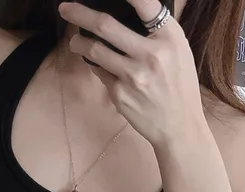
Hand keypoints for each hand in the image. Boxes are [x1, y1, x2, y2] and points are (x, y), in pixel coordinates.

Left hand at [58, 0, 205, 150]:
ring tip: (74, 39)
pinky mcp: (119, 94)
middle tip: (65, 8)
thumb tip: (129, 11)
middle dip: (80, 14)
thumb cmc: (179, 84)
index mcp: (169, 38)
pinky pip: (100, 72)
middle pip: (106, 26)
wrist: (179, 126)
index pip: (145, 4)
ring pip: (94, 50)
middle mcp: (151, 55)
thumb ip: (157, 31)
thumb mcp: (179, 50)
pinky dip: (94, 63)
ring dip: (78, 42)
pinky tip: (94, 61)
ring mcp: (132, 76)